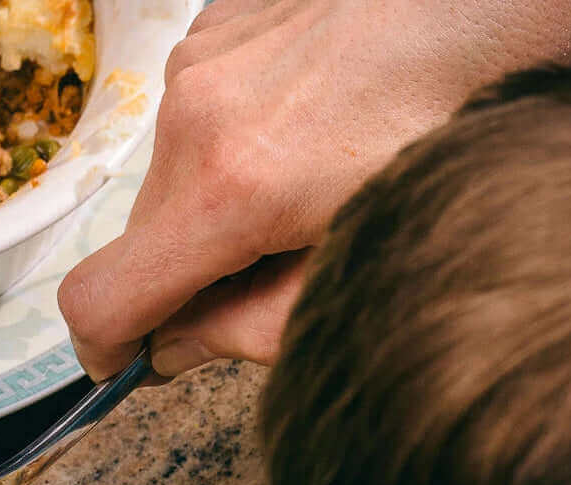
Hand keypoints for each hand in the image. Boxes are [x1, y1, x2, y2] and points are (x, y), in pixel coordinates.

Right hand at [58, 0, 570, 378]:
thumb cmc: (470, 118)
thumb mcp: (369, 262)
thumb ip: (256, 328)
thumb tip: (179, 347)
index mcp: (230, 189)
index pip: (99, 300)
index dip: (105, 351)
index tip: (134, 364)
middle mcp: (194, 113)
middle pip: (140, 241)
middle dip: (185, 277)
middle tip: (272, 276)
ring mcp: (203, 55)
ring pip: (169, 179)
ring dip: (213, 209)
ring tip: (309, 188)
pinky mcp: (220, 18)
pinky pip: (195, 117)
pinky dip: (232, 147)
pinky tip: (312, 127)